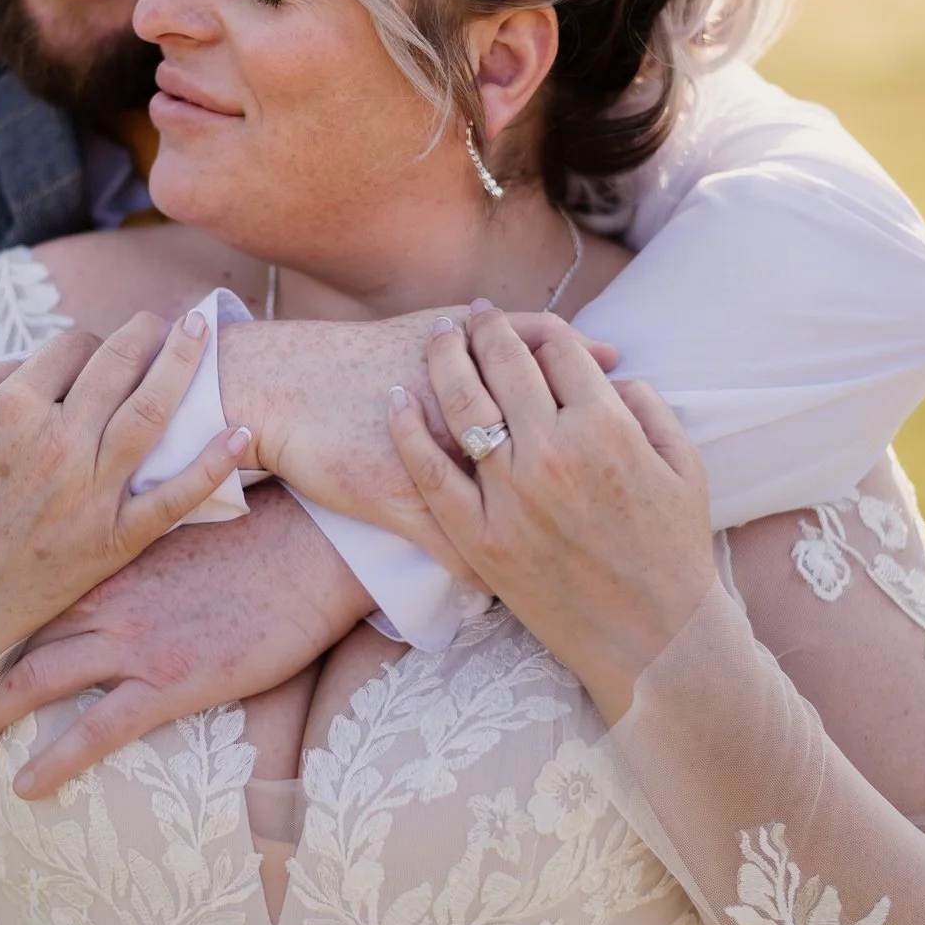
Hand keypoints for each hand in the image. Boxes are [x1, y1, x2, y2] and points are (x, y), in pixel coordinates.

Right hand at [0, 311, 250, 683]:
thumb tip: (32, 360)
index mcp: (11, 412)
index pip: (70, 348)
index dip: (85, 342)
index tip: (91, 351)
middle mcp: (61, 444)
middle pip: (119, 365)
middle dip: (146, 333)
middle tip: (166, 319)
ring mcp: (93, 492)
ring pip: (154, 411)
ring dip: (184, 363)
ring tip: (202, 332)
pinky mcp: (116, 538)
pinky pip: (175, 496)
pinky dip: (213, 463)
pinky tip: (241, 432)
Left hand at [0, 484, 374, 797]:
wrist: (315, 547)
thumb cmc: (268, 535)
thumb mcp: (190, 528)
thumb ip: (148, 548)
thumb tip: (132, 559)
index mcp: (113, 557)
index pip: (36, 588)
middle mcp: (109, 598)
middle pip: (21, 635)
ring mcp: (136, 641)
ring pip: (39, 680)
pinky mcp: (170, 682)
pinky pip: (96, 731)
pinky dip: (54, 761)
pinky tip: (26, 788)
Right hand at [225, 309, 616, 585]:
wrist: (294, 387)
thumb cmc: (377, 352)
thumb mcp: (466, 331)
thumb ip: (535, 335)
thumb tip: (610, 355)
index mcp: (517, 400)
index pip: (592, 443)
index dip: (618, 468)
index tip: (630, 486)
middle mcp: (491, 445)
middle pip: (565, 497)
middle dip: (599, 520)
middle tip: (623, 538)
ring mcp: (452, 485)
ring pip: (522, 541)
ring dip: (551, 556)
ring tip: (577, 567)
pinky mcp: (413, 518)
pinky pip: (464, 566)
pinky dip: (490, 584)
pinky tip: (507, 593)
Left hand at [384, 303, 713, 722]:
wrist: (653, 639)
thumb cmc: (675, 551)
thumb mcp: (684, 465)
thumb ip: (646, 406)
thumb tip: (606, 375)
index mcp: (606, 428)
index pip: (559, 353)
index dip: (545, 332)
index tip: (531, 325)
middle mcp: (552, 452)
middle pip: (506, 365)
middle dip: (489, 329)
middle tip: (475, 313)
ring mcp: (510, 496)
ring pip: (462, 404)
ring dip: (444, 357)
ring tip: (438, 335)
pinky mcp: (478, 538)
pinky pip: (429, 473)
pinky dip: (407, 430)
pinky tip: (396, 399)